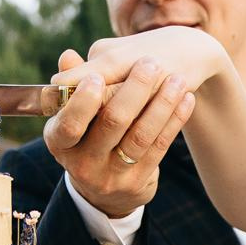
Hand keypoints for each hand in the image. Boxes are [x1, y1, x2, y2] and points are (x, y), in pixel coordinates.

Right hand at [41, 49, 192, 220]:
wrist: (105, 187)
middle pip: (111, 123)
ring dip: (161, 104)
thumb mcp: (72, 116)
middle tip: (150, 63)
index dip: (83, 101)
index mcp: (58, 142)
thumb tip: (68, 57)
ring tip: (176, 79)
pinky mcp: (137, 181)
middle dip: (133, 90)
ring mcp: (111, 176)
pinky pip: (159, 147)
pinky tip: (186, 99)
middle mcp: (82, 164)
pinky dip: (174, 120)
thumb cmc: (87, 134)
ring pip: (140, 136)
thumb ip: (71, 83)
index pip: (69, 124)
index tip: (98, 75)